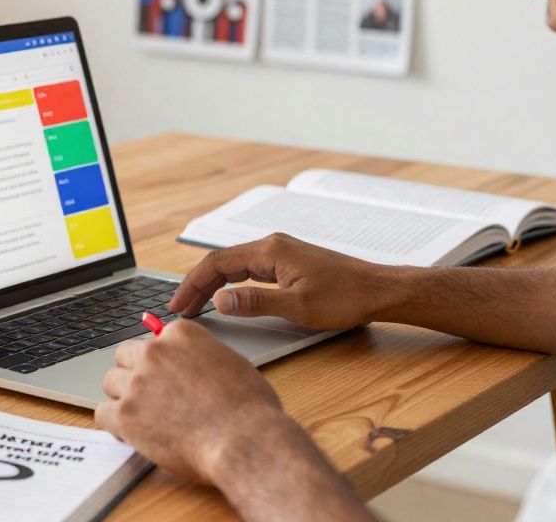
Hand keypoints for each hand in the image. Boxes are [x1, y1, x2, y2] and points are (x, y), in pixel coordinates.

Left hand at [94, 319, 292, 483]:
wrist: (243, 439)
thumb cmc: (248, 407)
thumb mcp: (229, 363)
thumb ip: (200, 357)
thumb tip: (192, 364)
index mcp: (181, 335)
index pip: (153, 340)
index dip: (158, 360)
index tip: (162, 374)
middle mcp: (154, 352)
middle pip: (124, 355)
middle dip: (133, 373)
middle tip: (148, 394)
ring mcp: (137, 383)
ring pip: (110, 382)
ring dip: (122, 397)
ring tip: (141, 415)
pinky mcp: (126, 415)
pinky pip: (103, 413)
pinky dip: (114, 424)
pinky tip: (131, 432)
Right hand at [169, 232, 408, 329]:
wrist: (378, 290)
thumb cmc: (345, 298)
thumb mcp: (297, 307)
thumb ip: (254, 303)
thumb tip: (220, 301)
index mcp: (271, 251)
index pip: (218, 263)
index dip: (193, 284)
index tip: (177, 304)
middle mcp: (273, 246)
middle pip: (223, 262)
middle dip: (197, 285)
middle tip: (180, 309)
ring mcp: (282, 253)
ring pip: (236, 266)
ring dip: (214, 285)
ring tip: (196, 306)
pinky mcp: (290, 263)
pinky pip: (250, 269)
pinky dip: (232, 283)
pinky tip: (227, 297)